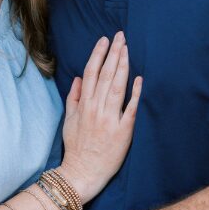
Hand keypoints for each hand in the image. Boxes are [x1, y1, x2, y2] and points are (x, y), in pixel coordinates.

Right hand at [57, 33, 141, 201]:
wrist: (82, 173)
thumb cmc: (76, 147)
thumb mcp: (69, 121)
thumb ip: (74, 98)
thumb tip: (78, 78)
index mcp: (83, 105)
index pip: (91, 73)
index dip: (98, 55)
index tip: (105, 40)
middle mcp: (96, 109)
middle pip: (105, 75)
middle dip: (113, 54)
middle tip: (121, 36)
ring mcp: (110, 119)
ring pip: (116, 87)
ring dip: (122, 66)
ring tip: (127, 49)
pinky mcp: (123, 131)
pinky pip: (130, 108)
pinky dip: (135, 93)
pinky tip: (139, 79)